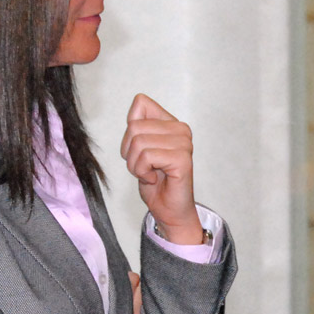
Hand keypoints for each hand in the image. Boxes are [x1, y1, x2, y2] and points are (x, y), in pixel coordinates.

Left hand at [120, 94, 203, 243]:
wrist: (168, 210)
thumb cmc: (156, 182)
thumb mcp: (139, 148)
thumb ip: (138, 126)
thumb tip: (137, 106)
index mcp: (172, 123)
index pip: (141, 103)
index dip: (130, 131)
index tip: (141, 150)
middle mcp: (181, 130)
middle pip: (134, 126)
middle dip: (130, 152)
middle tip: (144, 167)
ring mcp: (184, 143)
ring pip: (138, 142)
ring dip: (136, 165)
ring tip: (149, 173)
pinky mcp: (182, 159)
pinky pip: (147, 156)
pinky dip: (143, 171)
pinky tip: (155, 178)